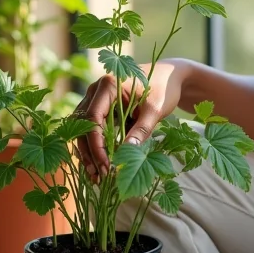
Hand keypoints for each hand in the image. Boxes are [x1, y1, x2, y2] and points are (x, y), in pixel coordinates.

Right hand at [74, 59, 188, 180]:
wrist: (170, 76)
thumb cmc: (164, 88)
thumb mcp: (156, 109)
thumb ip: (142, 129)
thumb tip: (126, 153)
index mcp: (108, 85)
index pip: (93, 118)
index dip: (96, 145)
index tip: (106, 165)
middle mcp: (96, 90)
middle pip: (83, 126)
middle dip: (89, 152)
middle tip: (98, 176)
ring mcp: (95, 99)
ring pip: (83, 129)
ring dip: (88, 152)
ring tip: (97, 176)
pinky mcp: (100, 108)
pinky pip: (91, 128)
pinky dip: (95, 146)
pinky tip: (100, 164)